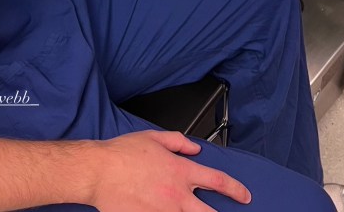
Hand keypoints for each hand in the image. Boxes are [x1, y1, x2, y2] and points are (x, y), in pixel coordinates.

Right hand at [89, 130, 250, 211]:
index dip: (235, 189)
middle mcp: (177, 195)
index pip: (218, 181)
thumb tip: (194, 148)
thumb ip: (179, 142)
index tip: (244, 195)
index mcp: (180, 171)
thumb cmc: (123, 154)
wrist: (100, 171)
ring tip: (191, 211)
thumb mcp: (154, 138)